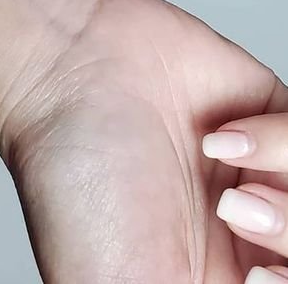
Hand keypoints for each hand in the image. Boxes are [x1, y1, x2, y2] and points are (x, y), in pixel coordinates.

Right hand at [4, 0, 287, 281]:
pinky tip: (221, 136)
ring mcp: (259, 176)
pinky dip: (279, 141)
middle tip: (235, 220)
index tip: (253, 278)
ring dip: (285, 198)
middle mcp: (241, 237)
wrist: (67, 70)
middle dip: (287, 241)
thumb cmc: (76, 184)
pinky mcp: (269, 117)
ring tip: (228, 183)